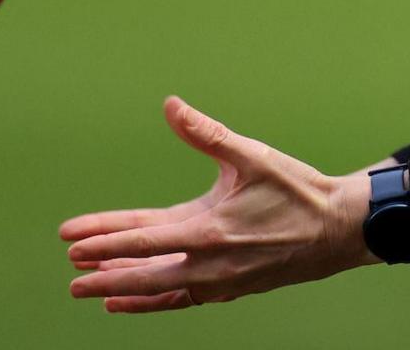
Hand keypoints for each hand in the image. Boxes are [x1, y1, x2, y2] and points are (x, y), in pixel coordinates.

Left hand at [62, 96, 380, 312]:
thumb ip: (207, 133)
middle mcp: (208, 263)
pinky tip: (127, 301)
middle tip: (71, 271)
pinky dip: (152, 303)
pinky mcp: (229, 290)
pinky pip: (180, 300)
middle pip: (142, 271)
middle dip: (103, 270)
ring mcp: (218, 282)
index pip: (142, 238)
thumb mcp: (252, 155)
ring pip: (159, 289)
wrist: (338, 230)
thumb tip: (171, 106)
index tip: (70, 238)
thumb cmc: (297, 190)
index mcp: (208, 229)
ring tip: (90, 289)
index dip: (103, 238)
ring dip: (123, 288)